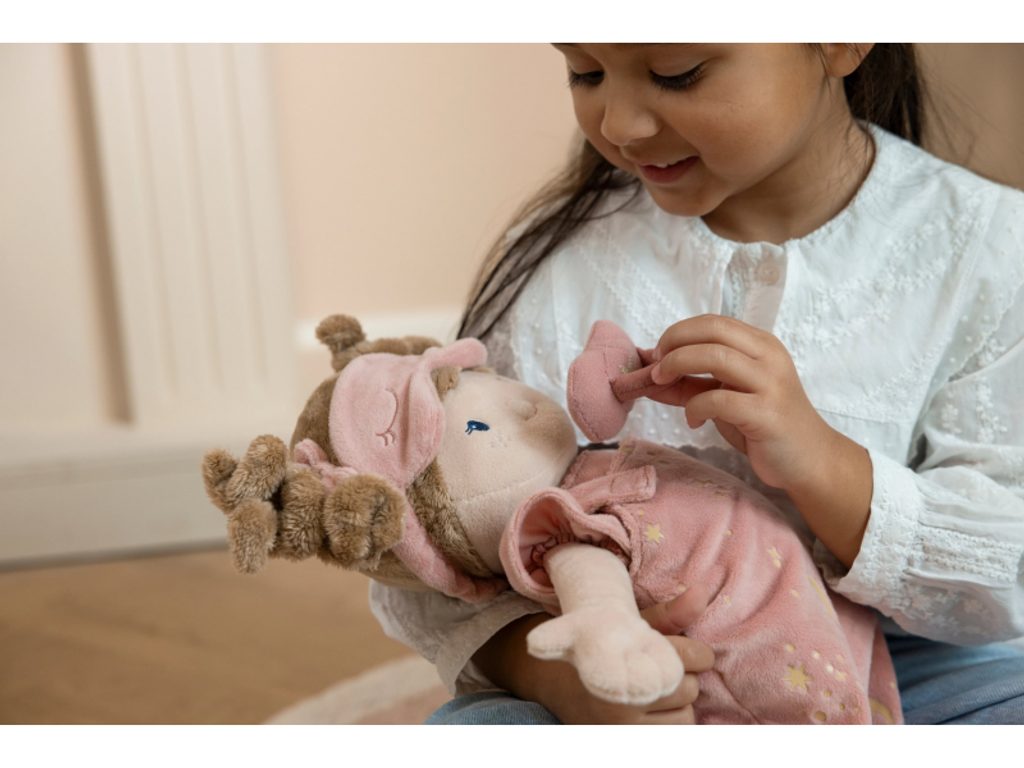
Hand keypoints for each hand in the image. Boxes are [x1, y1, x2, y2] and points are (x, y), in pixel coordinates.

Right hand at [474, 586, 713, 723]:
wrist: (552, 682)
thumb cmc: (602, 648)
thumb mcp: (629, 626)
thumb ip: (670, 612)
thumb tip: (702, 592)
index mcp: (622, 659)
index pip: (687, 658)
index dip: (696, 653)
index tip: (691, 652)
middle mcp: (622, 698)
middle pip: (689, 688)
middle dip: (682, 678)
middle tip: (663, 671)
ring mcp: (622, 727)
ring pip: (686, 716)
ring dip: (678, 705)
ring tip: (657, 692)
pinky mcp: (624, 743)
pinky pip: (674, 736)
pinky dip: (671, 724)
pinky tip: (655, 712)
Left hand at [648, 314, 871, 565]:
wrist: (809, 460)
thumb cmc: (763, 425)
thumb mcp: (725, 397)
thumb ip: (690, 383)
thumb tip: (646, 373)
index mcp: (760, 345)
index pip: (714, 322)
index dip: (679, 332)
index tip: (657, 352)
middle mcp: (768, 357)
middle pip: (713, 330)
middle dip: (674, 343)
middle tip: (655, 367)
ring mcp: (770, 384)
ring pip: (716, 356)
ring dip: (678, 365)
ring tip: (662, 384)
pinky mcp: (766, 414)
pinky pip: (720, 400)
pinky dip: (695, 406)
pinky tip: (693, 420)